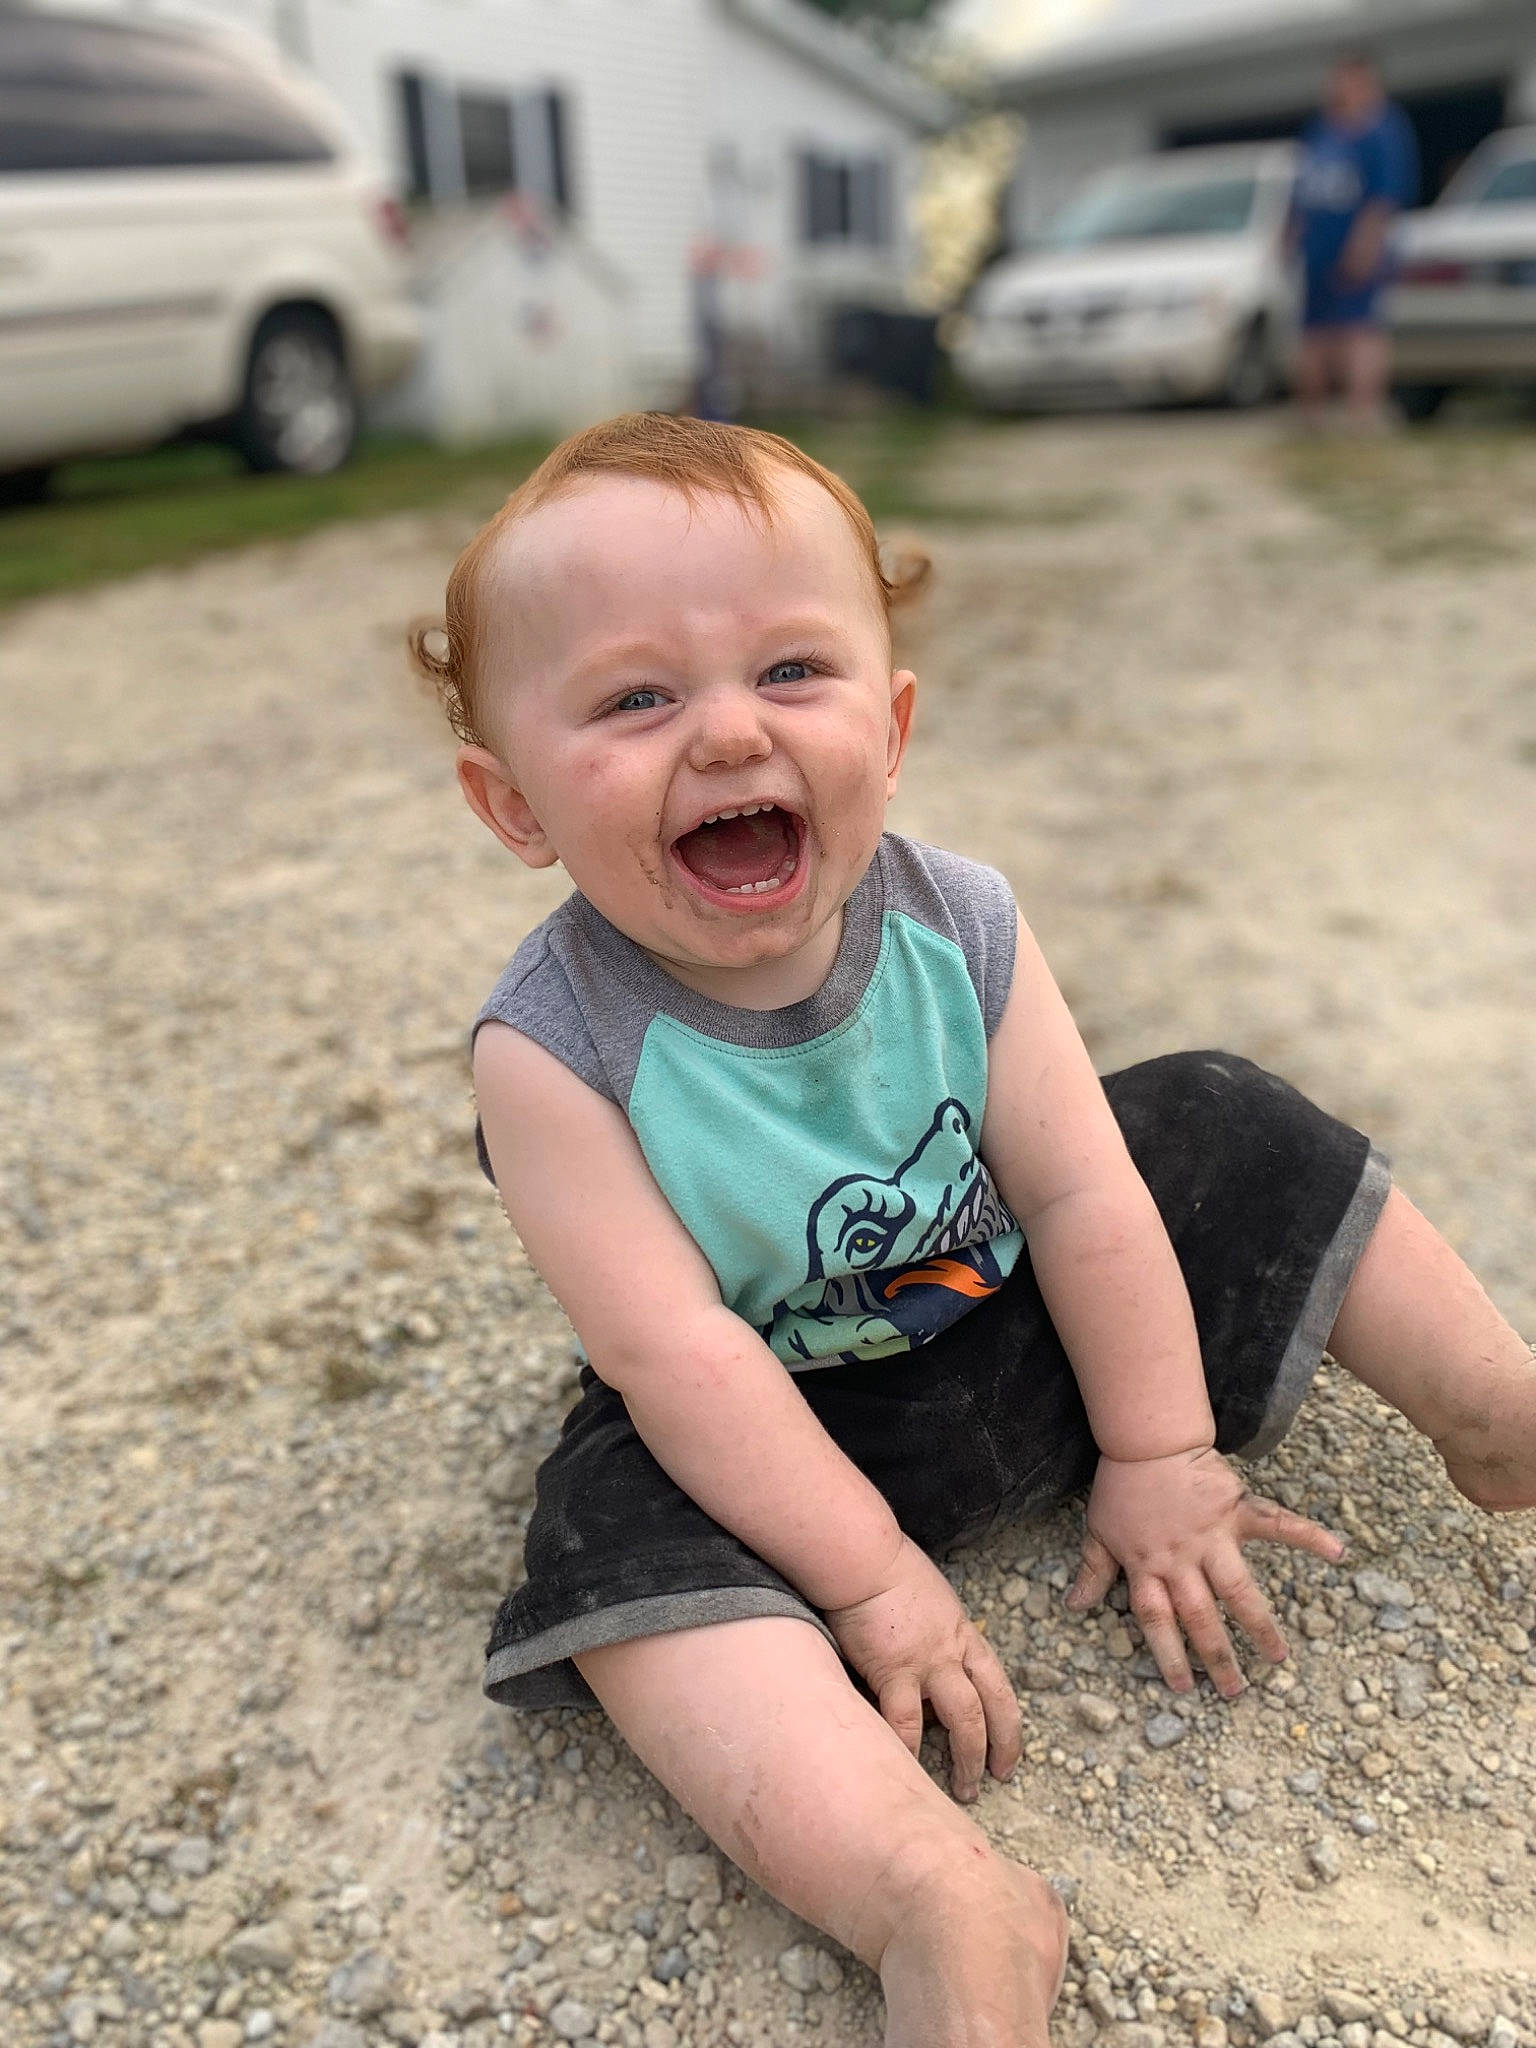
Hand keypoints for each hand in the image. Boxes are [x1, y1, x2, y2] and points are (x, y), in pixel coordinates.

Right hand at [824, 1536, 1020, 1802]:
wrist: (863, 1558)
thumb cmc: (886, 1570)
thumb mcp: (928, 1599)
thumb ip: (932, 1632)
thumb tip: (927, 1659)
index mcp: (963, 1634)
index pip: (998, 1686)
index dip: (1009, 1723)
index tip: (1009, 1753)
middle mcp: (953, 1652)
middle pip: (989, 1707)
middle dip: (997, 1748)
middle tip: (994, 1779)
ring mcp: (926, 1663)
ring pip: (964, 1719)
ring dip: (968, 1758)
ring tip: (965, 1790)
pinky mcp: (893, 1671)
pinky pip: (905, 1721)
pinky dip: (907, 1749)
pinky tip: (906, 1770)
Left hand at [1067, 1447, 1343, 1696]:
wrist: (1146, 1440)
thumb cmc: (1120, 1486)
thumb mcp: (1098, 1531)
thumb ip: (1093, 1571)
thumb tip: (1073, 1606)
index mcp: (1148, 1567)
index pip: (1157, 1622)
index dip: (1168, 1656)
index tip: (1184, 1687)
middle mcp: (1181, 1559)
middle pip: (1200, 1617)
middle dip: (1217, 1657)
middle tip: (1236, 1691)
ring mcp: (1212, 1537)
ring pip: (1237, 1590)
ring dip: (1258, 1626)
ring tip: (1278, 1657)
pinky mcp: (1236, 1510)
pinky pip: (1276, 1524)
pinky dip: (1307, 1535)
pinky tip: (1336, 1552)